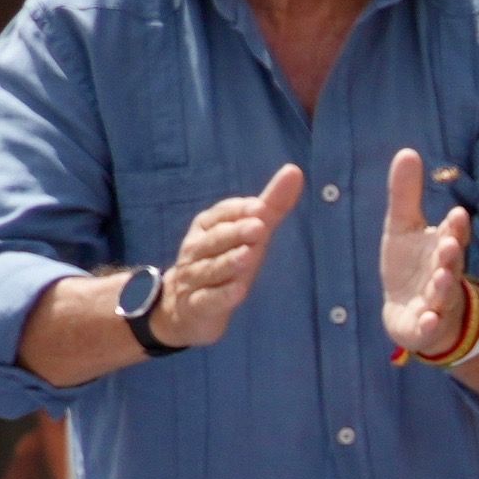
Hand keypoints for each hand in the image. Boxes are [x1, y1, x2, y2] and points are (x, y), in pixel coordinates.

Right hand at [149, 162, 300, 350]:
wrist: (183, 307)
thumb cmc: (223, 261)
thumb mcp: (247, 234)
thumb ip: (271, 206)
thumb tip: (295, 171)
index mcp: (207, 227)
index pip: (221, 214)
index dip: (239, 211)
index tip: (261, 207)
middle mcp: (197, 249)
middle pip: (216, 240)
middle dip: (236, 232)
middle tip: (259, 227)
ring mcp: (195, 278)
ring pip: (212, 269)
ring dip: (229, 262)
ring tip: (248, 256)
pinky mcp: (198, 306)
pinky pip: (209, 299)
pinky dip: (223, 295)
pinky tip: (238, 292)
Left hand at [378, 147, 478, 361]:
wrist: (412, 314)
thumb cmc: (413, 267)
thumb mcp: (403, 227)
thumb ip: (406, 194)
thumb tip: (408, 151)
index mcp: (442, 250)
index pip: (453, 236)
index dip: (455, 228)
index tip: (456, 215)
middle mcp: (445, 276)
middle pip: (451, 266)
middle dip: (451, 256)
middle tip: (450, 245)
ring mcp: (438, 304)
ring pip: (445, 296)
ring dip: (444, 288)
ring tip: (441, 278)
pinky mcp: (426, 328)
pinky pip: (431, 328)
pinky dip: (431, 324)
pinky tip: (429, 319)